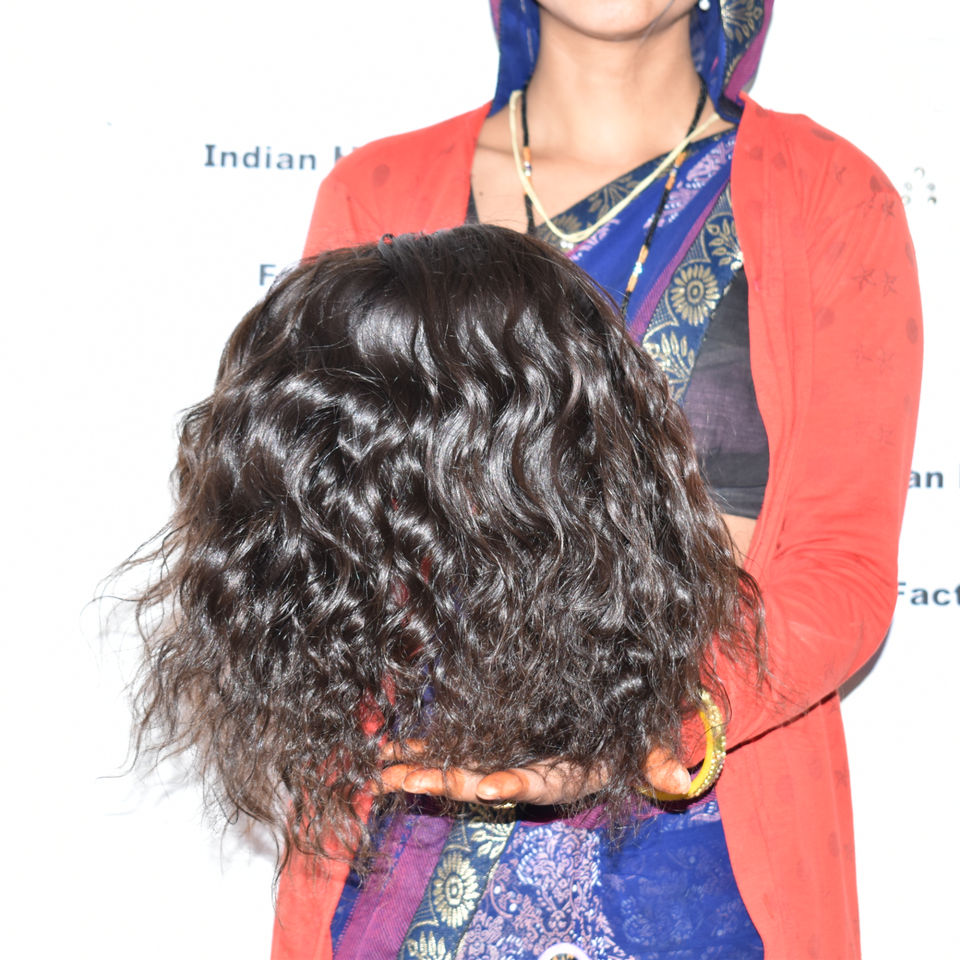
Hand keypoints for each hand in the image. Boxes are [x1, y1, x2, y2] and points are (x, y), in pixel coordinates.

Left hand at [377, 742, 691, 804]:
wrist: (612, 729)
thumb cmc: (632, 736)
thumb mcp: (650, 745)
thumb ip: (659, 759)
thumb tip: (680, 777)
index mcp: (566, 774)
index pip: (539, 782)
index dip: (515, 783)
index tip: (487, 787)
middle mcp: (531, 771)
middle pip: (485, 778)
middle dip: (445, 780)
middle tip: (405, 780)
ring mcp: (510, 756)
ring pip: (461, 765)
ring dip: (423, 767)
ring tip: (383, 767)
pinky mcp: (495, 739)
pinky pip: (457, 744)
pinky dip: (426, 744)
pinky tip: (393, 744)